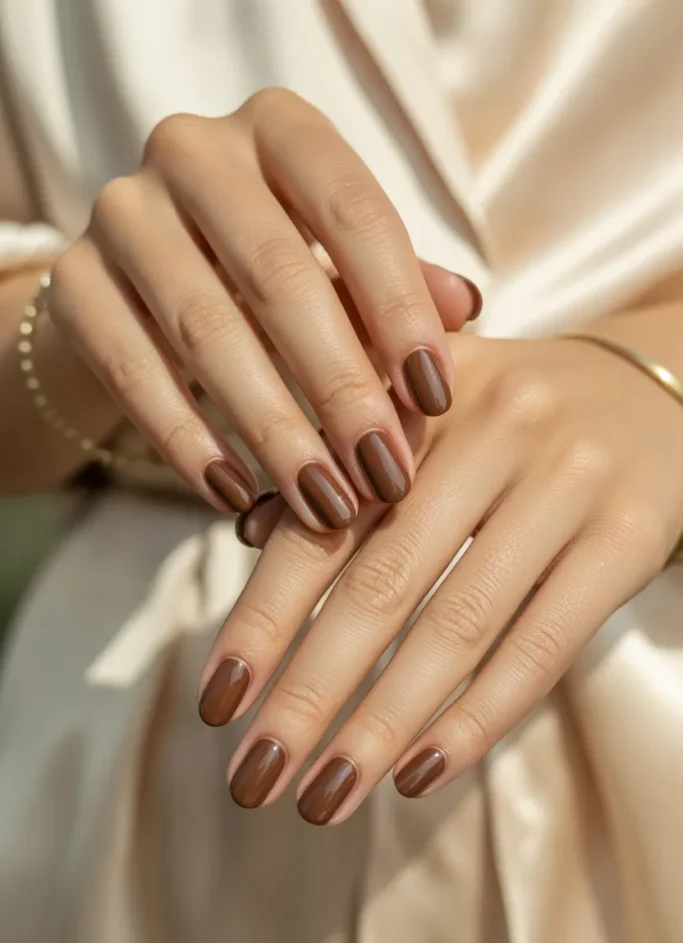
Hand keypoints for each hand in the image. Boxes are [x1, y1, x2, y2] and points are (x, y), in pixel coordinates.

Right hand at [46, 88, 478, 525]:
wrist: (140, 284)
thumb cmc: (264, 274)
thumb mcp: (337, 265)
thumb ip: (397, 283)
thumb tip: (464, 307)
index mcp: (279, 128)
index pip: (354, 211)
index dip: (400, 310)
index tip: (434, 400)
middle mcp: (193, 151)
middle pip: (279, 276)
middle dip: (340, 387)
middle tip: (383, 472)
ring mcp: (122, 212)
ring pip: (206, 332)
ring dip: (273, 430)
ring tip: (323, 504)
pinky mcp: (71, 282)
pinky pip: (133, 371)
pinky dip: (188, 443)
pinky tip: (235, 494)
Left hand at [198, 330, 682, 821]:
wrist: (660, 383)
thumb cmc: (519, 415)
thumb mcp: (430, 410)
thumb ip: (344, 464)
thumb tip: (252, 533)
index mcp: (417, 401)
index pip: (322, 523)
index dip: (262, 617)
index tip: (216, 703)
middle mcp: (489, 428)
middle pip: (381, 584)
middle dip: (309, 692)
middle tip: (254, 777)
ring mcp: (566, 479)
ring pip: (458, 626)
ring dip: (381, 724)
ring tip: (323, 798)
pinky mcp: (632, 531)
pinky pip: (543, 644)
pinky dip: (477, 718)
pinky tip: (419, 771)